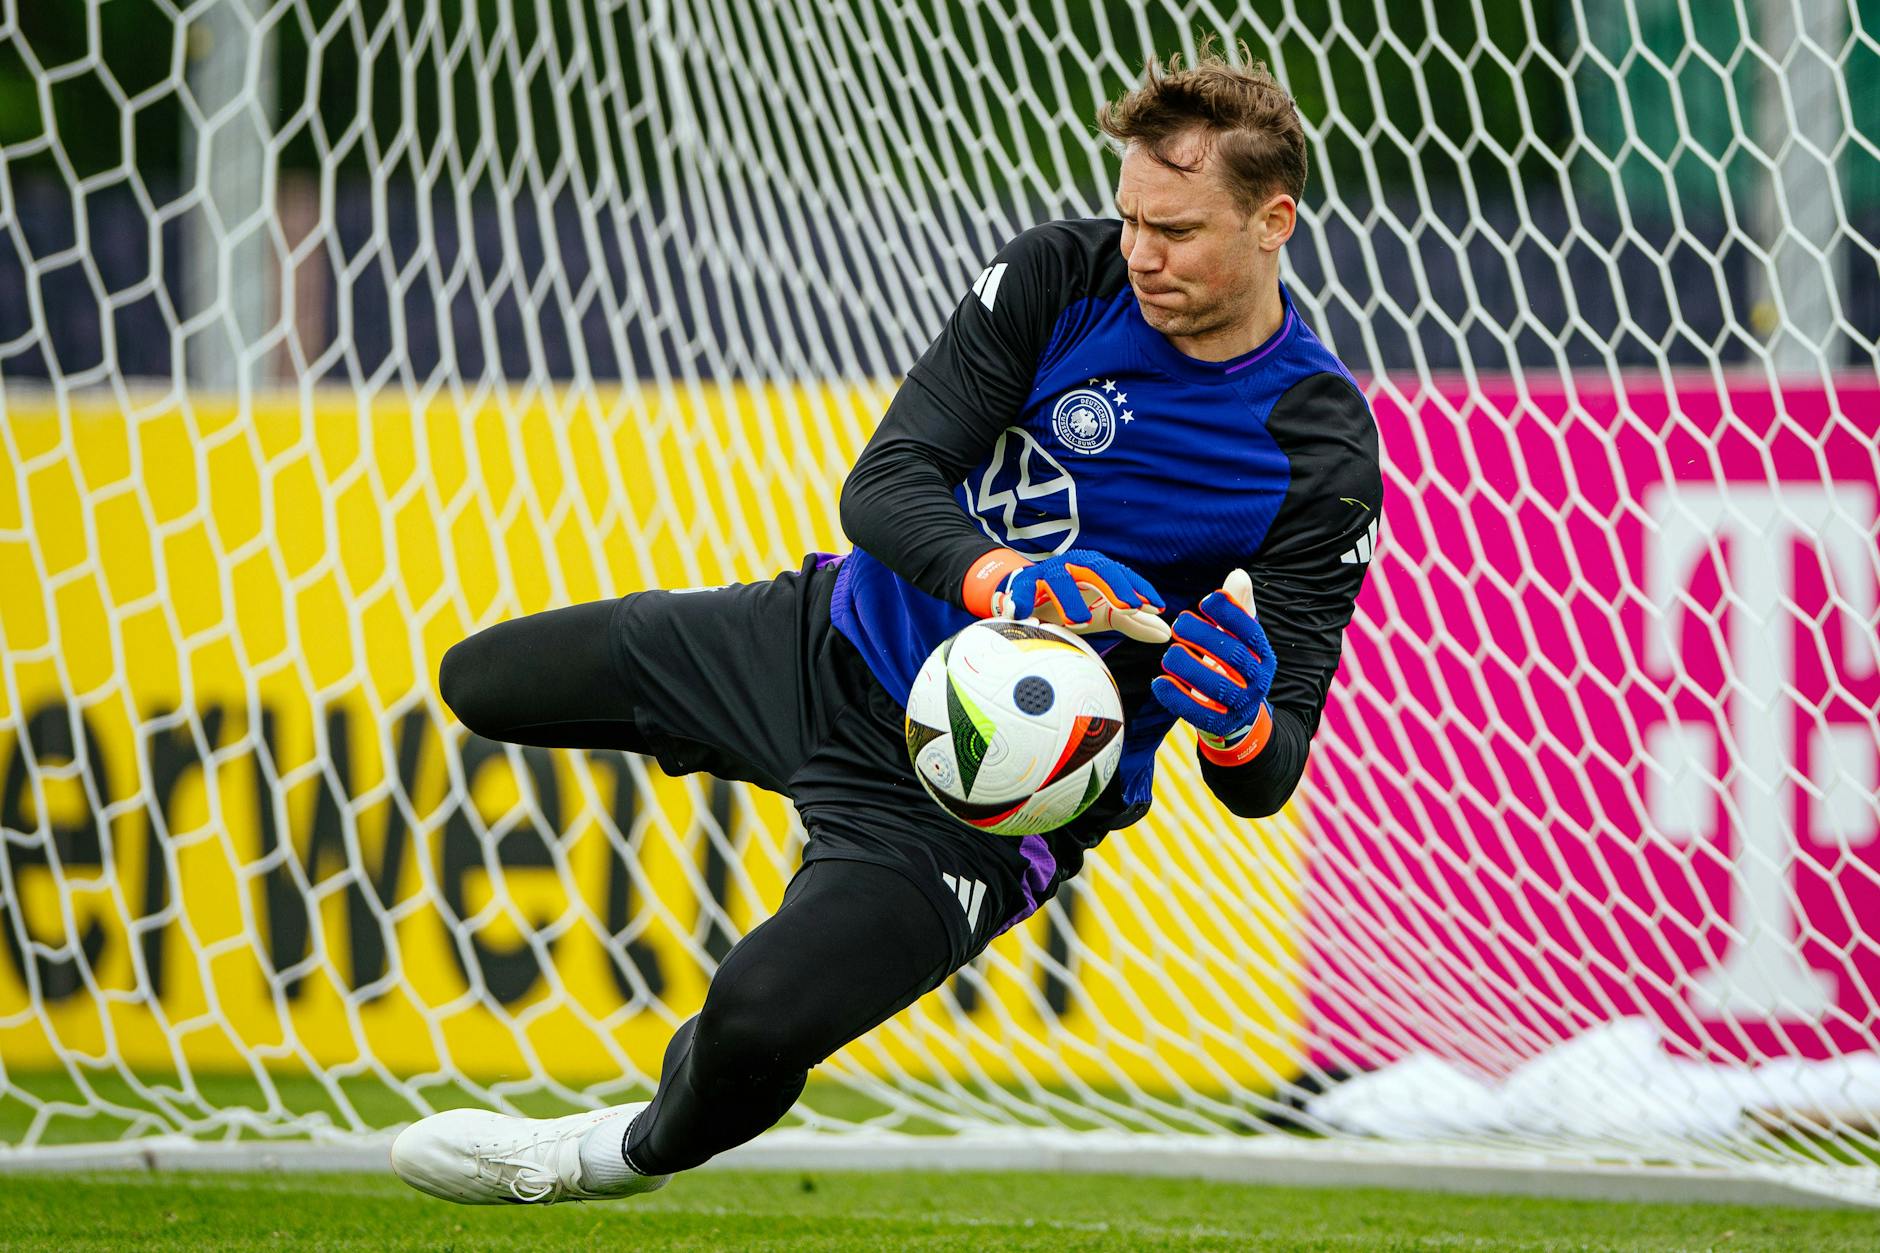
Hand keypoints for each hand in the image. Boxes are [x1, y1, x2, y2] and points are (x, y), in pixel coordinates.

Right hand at [988, 548, 1170, 643]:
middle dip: (1114, 587)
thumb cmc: (1074, 602)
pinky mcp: (1023, 582)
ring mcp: (1048, 571)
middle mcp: (1074, 564)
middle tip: (1129, 609)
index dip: (1140, 588)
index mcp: (1097, 569)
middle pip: (1097, 568)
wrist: (1032, 595)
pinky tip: (1024, 614)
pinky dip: (1022, 599)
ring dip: (1069, 599)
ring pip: (1060, 579)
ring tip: (1080, 622)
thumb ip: (1133, 622)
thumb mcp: (1104, 612)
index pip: (1123, 574)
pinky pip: (1023, 589)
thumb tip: (1166, 634)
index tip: (1156, 607)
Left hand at [1151, 569, 1275, 762]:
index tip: (1206, 600)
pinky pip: (1197, 712)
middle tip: (1178, 624)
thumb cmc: (1231, 664)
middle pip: (1233, 657)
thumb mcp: (1237, 638)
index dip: (1230, 614)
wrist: (1237, 714)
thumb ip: (1236, 608)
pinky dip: (1176, 698)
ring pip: (1216, 686)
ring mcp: (1239, 705)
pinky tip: (1159, 682)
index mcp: (1263, 656)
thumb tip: (1238, 575)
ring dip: (1189, 667)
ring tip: (1169, 653)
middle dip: (1205, 638)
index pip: (1251, 631)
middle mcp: (1257, 681)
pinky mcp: (1219, 724)